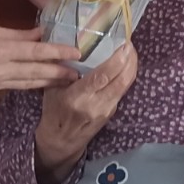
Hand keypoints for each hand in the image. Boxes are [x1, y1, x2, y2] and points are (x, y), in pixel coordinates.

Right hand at [0, 22, 80, 93]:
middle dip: (60, 73)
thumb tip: (42, 33)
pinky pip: (16, 87)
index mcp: (0, 50)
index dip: (59, 53)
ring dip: (49, 82)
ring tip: (67, 80)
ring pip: (29, 83)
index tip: (77, 53)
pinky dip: (32, 84)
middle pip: (37, 72)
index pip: (37, 52)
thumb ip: (18, 34)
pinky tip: (44, 81)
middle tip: (80, 72)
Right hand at [34, 43, 137, 183]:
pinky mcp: (112, 111)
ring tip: (129, 49)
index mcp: (77, 97)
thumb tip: (74, 42)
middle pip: (120, 81)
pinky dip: (127, 74)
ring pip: (125, 85)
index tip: (123, 45)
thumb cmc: (53, 111)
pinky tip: (126, 63)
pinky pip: (123, 89)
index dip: (115, 61)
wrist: (60, 141)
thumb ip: (63, 69)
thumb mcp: (52, 89)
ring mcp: (106, 109)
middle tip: (129, 42)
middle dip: (129, 60)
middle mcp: (95, 104)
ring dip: (131, 66)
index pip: (101, 78)